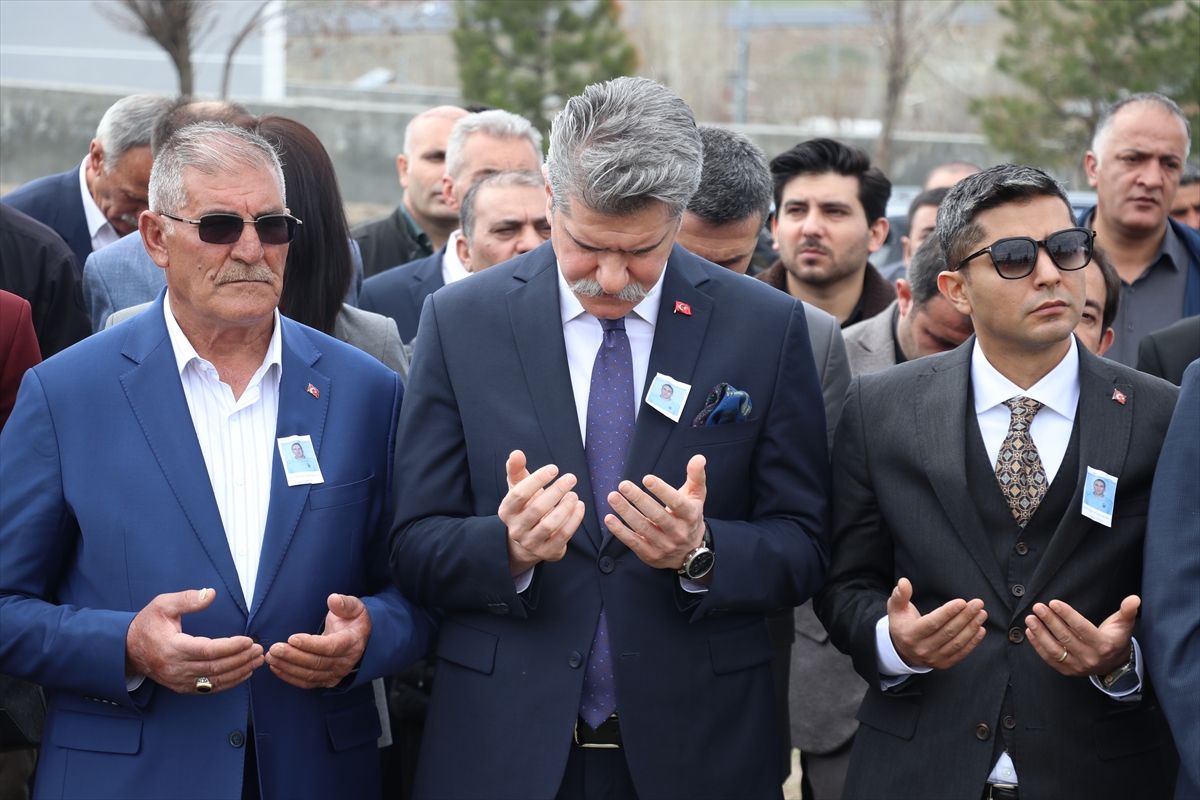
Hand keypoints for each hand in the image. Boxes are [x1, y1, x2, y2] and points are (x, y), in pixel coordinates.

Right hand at [125, 588, 263, 694]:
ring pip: (215, 681)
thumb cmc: (148, 624)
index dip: (230, 647)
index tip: (248, 640)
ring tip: (257, 660)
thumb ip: (187, 599)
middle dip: (240, 659)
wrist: (128, 650)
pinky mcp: (183, 687)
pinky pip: (209, 688)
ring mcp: (179, 680)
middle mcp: (176, 668)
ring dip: (239, 671)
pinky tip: (244, 672)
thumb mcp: (162, 605)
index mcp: (172, 647)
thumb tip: (211, 593)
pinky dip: (229, 682)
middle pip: (215, 668)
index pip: (207, 651)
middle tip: (258, 649)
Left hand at [265, 594, 371, 689]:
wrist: (360, 639)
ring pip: (309, 674)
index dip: (310, 644)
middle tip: (274, 649)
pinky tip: (277, 668)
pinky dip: (290, 677)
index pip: (329, 647)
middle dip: (293, 656)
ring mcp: (335, 674)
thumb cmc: (353, 621)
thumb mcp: (355, 607)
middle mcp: (344, 662)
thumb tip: (333, 599)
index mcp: (351, 642)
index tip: (292, 639)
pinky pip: (307, 682)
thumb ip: (345, 603)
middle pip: (316, 662)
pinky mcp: (326, 680)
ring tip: (271, 657)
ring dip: (288, 667)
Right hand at [499, 450, 585, 575]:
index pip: (519, 494)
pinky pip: (563, 536)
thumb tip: (516, 453)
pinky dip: (574, 520)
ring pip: (550, 525)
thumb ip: (517, 470)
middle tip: (571, 478)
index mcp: (506, 511)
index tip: (554, 468)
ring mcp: (531, 543)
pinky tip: (580, 506)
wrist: (527, 541)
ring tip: (575, 494)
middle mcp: (516, 529)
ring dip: (566, 507)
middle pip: (537, 509)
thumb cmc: (525, 507)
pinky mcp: (548, 553)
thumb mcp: (518, 488)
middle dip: (556, 491)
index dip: (537, 479)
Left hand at [606, 454, 706, 572]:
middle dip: (639, 499)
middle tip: (623, 485)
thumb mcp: (696, 497)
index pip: (676, 502)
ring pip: (643, 528)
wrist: (690, 553)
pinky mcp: (651, 555)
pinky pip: (633, 542)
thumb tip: (698, 458)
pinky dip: (620, 531)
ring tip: (613, 496)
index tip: (646, 478)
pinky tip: (609, 518)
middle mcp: (678, 532)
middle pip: (657, 515)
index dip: (661, 490)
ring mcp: (664, 545)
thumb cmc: (689, 517)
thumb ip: (696, 476)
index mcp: (690, 515)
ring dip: (626, 512)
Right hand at [887, 578, 986, 669]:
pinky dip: (973, 642)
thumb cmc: (902, 624)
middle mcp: (922, 649)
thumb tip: (904, 582)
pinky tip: (980, 630)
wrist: (902, 650)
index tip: (962, 602)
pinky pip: (961, 653)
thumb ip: (900, 595)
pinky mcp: (944, 664)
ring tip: (982, 614)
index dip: (948, 613)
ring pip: (956, 643)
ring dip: (972, 628)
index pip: (932, 623)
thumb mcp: (896, 608)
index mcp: (910, 634)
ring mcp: (934, 658)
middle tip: (978, 604)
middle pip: (948, 632)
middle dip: (965, 616)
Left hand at [1024, 596, 1137, 676]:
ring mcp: (1078, 666)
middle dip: (1050, 621)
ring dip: (1040, 634)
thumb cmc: (1115, 638)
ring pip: (1056, 650)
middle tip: (1038, 607)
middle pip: (1067, 638)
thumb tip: (1134, 598)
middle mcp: (1091, 658)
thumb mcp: (1124, 624)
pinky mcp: (1068, 671)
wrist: (1114, 663)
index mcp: (1104, 645)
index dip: (1068, 615)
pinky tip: (1030, 632)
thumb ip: (1128, 611)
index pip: (1083, 628)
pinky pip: (1050, 659)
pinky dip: (1038, 646)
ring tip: (1030, 619)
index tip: (1053, 603)